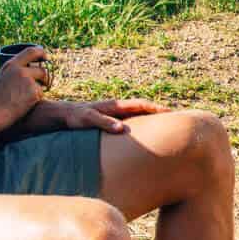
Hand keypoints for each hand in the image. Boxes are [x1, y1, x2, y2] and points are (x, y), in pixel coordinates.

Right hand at [0, 46, 49, 118]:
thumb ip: (5, 73)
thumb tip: (8, 71)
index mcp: (11, 65)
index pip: (31, 51)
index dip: (41, 53)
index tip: (45, 57)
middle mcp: (21, 71)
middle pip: (42, 70)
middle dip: (44, 78)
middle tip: (43, 83)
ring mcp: (28, 81)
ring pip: (43, 83)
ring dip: (39, 89)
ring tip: (27, 97)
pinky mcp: (34, 92)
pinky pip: (41, 94)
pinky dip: (36, 99)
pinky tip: (26, 104)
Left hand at [55, 98, 170, 133]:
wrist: (62, 115)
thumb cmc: (75, 116)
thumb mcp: (88, 119)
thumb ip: (104, 123)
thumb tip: (122, 129)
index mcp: (116, 106)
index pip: (141, 105)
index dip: (156, 108)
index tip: (170, 112)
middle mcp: (118, 108)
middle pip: (143, 109)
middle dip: (158, 113)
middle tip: (175, 119)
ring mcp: (116, 114)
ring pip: (138, 116)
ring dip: (150, 119)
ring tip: (164, 127)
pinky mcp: (111, 121)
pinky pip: (131, 122)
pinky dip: (140, 125)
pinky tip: (143, 134)